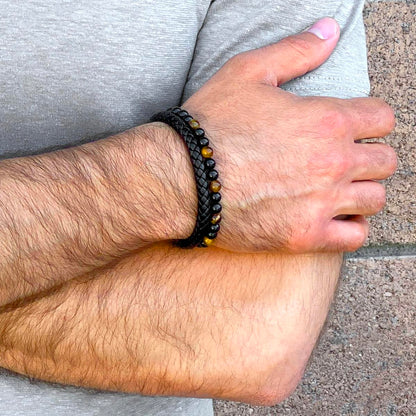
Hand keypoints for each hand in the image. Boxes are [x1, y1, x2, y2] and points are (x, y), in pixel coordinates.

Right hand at [183, 18, 396, 252]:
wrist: (181, 178)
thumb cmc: (211, 125)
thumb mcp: (247, 73)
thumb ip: (295, 51)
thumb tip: (330, 29)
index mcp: (326, 121)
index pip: (382, 118)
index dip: (371, 120)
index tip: (353, 127)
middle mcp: (333, 163)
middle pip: (385, 161)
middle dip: (369, 156)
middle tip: (344, 159)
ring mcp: (321, 203)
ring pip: (374, 199)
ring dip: (362, 191)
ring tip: (341, 189)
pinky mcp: (304, 235)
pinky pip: (354, 237)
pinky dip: (352, 228)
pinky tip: (336, 218)